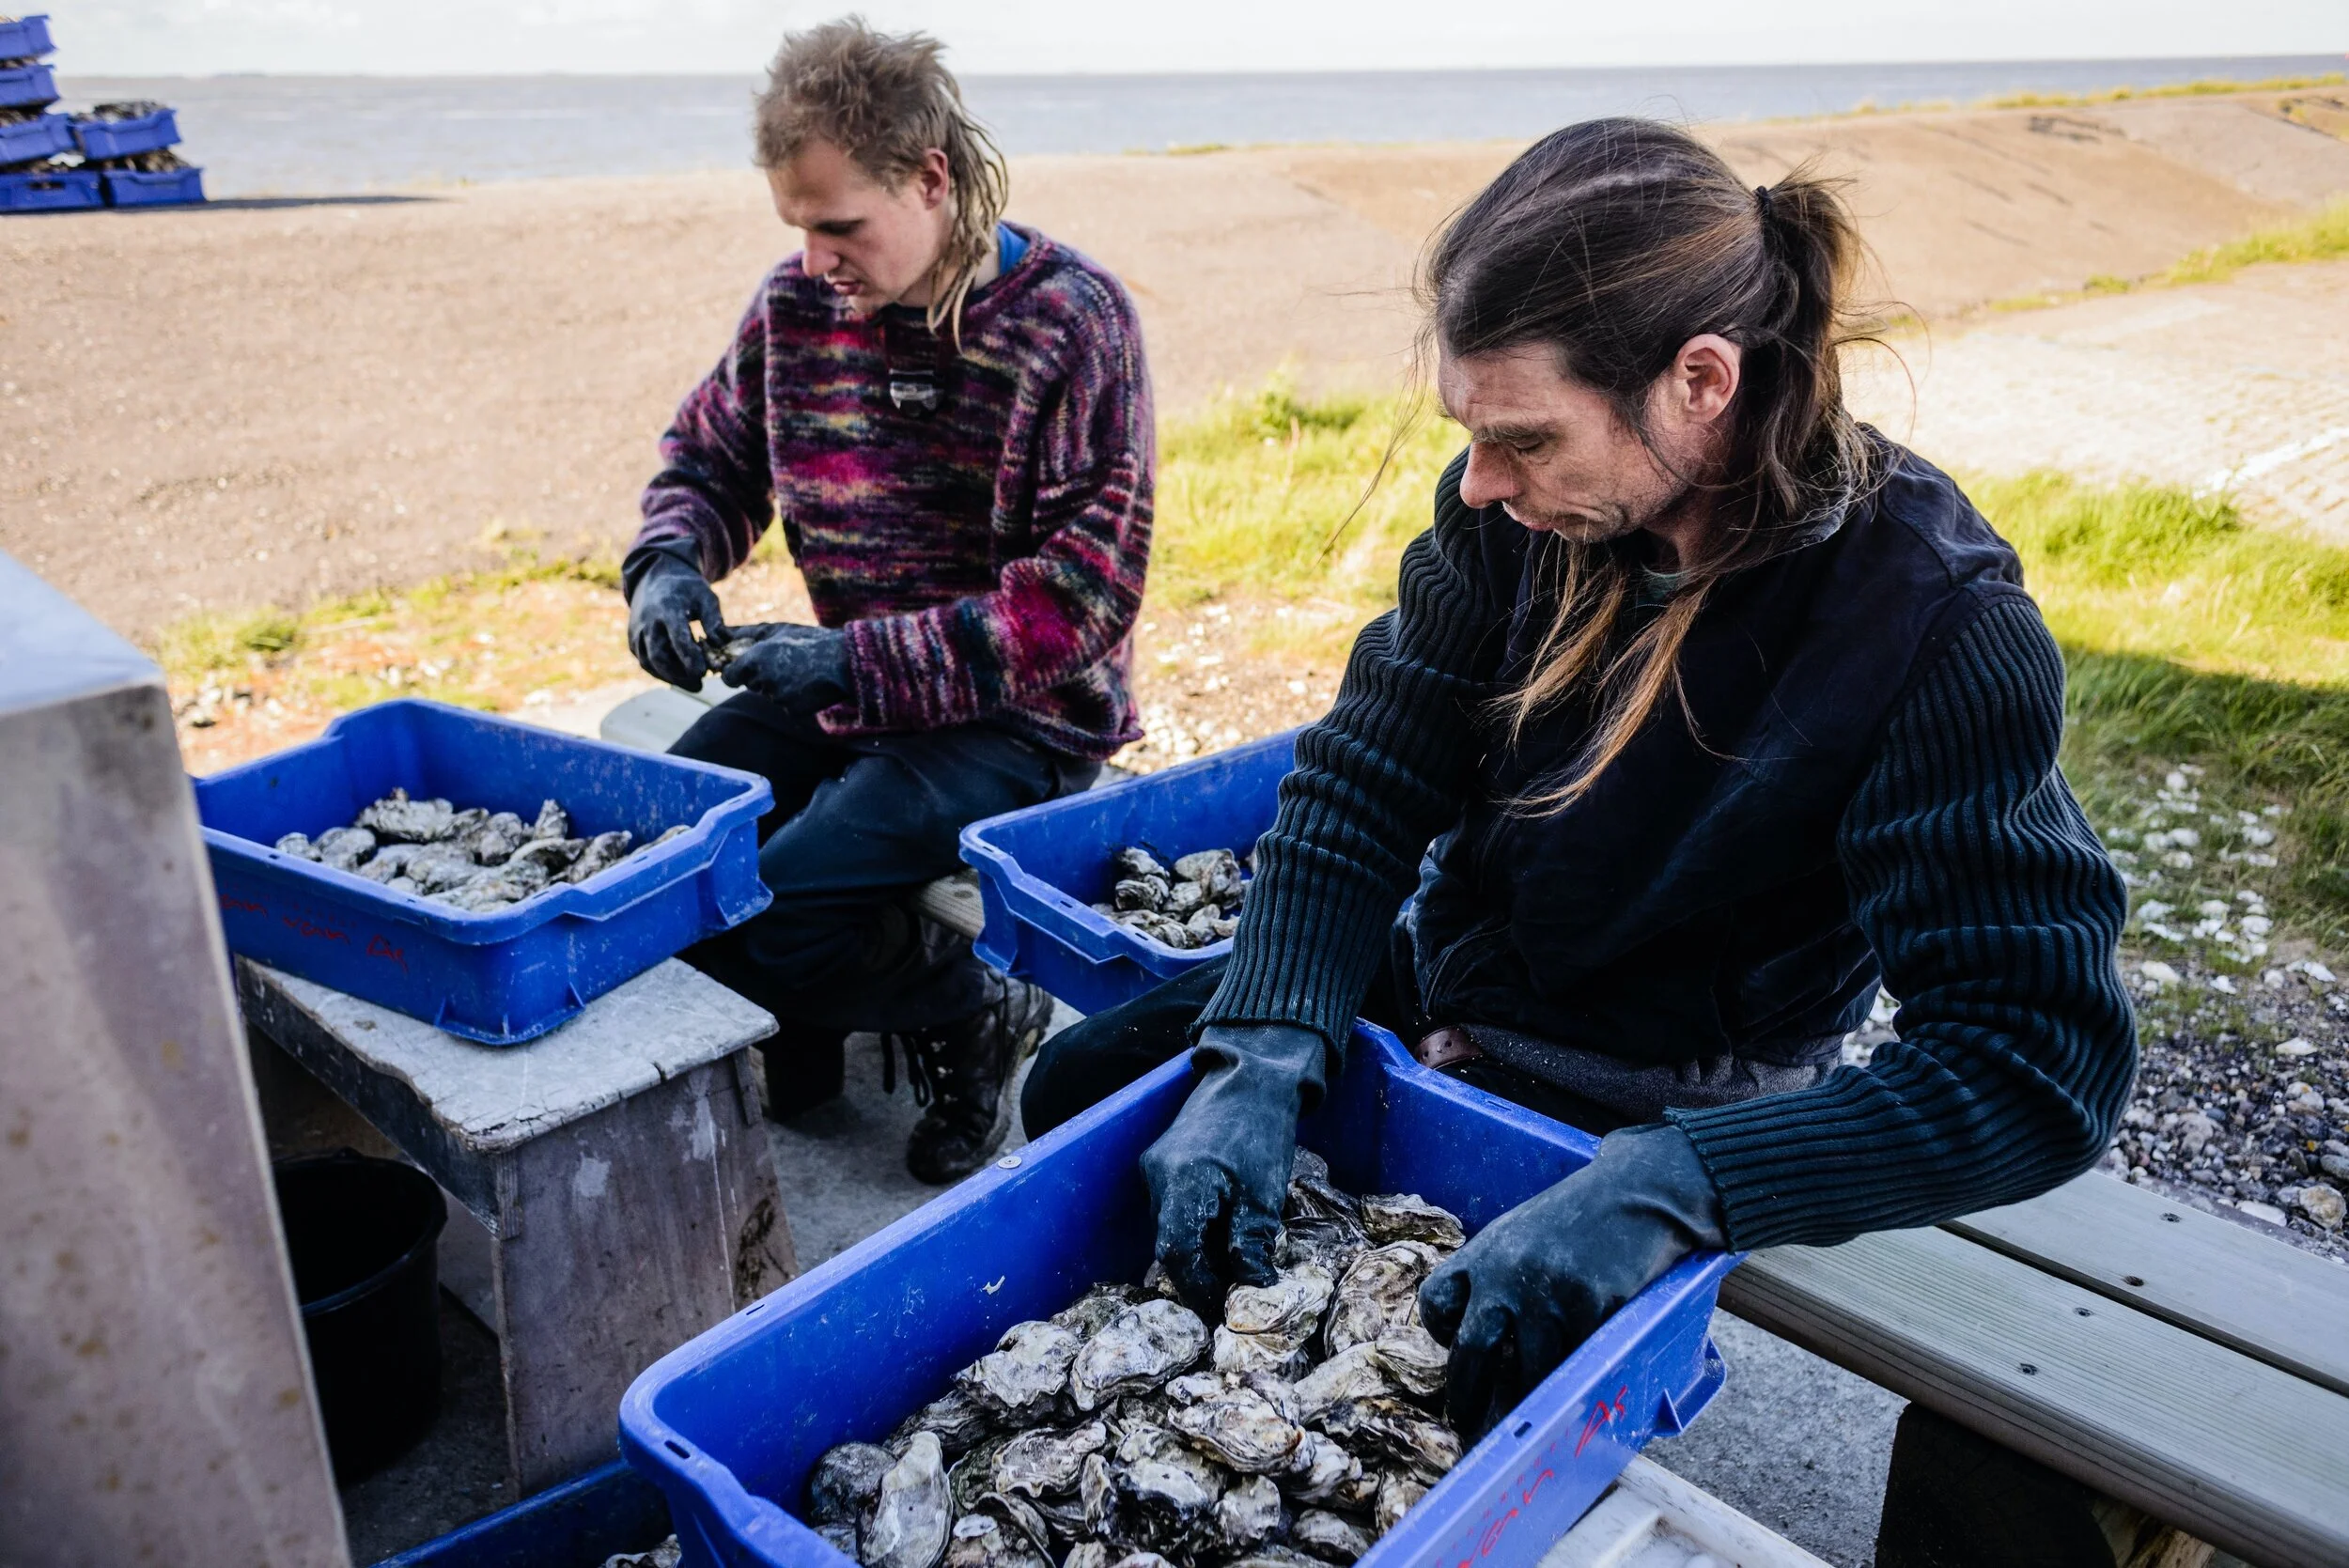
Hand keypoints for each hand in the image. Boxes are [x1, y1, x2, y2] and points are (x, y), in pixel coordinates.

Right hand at [626, 550, 725, 691]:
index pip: (677, 638)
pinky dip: (661, 673)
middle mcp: (648, 621)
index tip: (703, 672)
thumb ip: (714, 621)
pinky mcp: (633, 641)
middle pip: (659, 655)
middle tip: (700, 682)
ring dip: (670, 677)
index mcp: (668, 608)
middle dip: (679, 673)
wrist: (656, 579)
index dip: (689, 657)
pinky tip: (680, 678)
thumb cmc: (687, 589)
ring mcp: (637, 632)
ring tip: (694, 684)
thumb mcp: (706, 597)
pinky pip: (645, 662)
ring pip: (649, 662)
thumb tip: (721, 645)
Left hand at [719, 623, 850, 713]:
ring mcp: (777, 697)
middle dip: (762, 676)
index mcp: (755, 659)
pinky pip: (785, 706)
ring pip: (769, 695)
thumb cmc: (809, 640)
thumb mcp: (778, 629)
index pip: (729, 677)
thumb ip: (746, 633)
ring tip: (801, 672)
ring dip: (779, 686)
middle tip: (785, 663)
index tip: (744, 668)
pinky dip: (794, 698)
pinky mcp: (792, 710)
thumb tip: (722, 633)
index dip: (736, 672)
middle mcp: (763, 680)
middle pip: (751, 684)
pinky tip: (808, 685)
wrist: (844, 661)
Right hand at [1139, 1023, 1327, 1315]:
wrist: (1252, 1074)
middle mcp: (1156, 1176)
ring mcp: (1155, 1168)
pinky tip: (1224, 1238)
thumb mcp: (1264, 1193)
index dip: (1199, 1289)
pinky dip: (1196, 1231)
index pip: (1176, 1255)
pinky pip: (1173, 1211)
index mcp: (1180, 1182)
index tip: (1225, 1308)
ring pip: (1170, 1230)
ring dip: (1198, 1255)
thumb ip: (1250, 1243)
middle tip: (1233, 1296)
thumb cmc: (1261, 1130)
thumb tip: (1252, 1291)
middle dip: (1200, 1277)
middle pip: (1169, 1245)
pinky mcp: (1163, 1163)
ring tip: (1235, 1269)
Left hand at [1418, 1124, 1725, 1436]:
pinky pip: (1575, 1364)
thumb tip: (1487, 1344)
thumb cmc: (1578, 1219)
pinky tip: (1574, 1393)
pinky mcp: (1590, 1309)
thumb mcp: (1521, 1236)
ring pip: (1527, 1373)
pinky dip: (1573, 1384)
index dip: (1440, 1334)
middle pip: (1471, 1352)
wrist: (1635, 1193)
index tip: (1453, 1357)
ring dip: (1525, 1406)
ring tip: (1525, 1426)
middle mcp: (1506, 1275)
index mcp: (1483, 1252)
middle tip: (1467, 1427)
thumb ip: (1497, 1278)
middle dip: (1467, 1397)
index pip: (1437, 1302)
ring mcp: (1548, 1294)